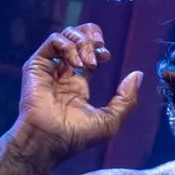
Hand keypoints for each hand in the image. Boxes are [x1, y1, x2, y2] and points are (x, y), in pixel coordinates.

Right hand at [17, 25, 140, 162]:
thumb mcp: (111, 119)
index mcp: (78, 84)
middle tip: (101, 46)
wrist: (50, 139)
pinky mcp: (37, 65)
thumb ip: (126, 98)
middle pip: (76, 38)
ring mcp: (49, 68)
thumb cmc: (77, 135)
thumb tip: (138, 75)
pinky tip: (77, 63)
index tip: (107, 56)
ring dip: (83, 42)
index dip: (100, 48)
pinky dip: (69, 45)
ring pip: (65, 36)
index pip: (89, 53)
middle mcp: (63, 73)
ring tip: (90, 62)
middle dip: (91, 36)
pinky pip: (53, 41)